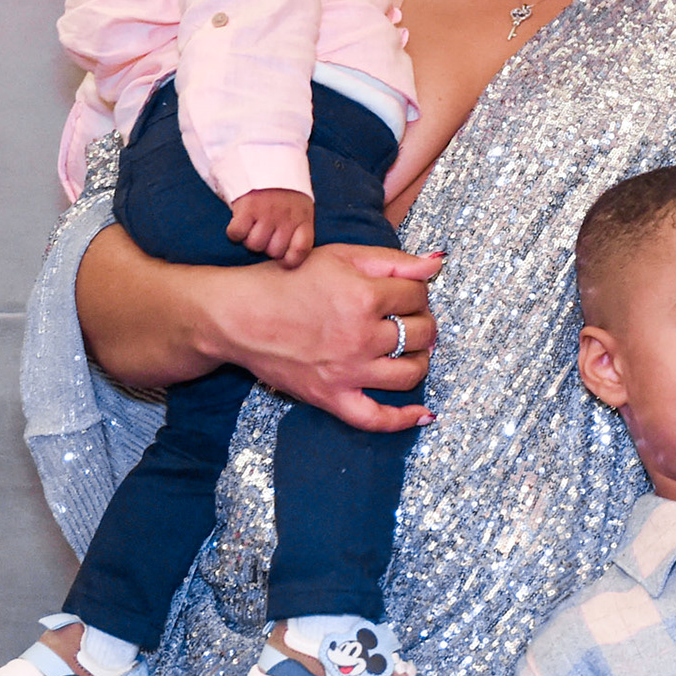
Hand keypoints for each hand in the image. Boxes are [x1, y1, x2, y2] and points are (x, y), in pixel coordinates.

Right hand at [214, 242, 444, 430]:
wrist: (238, 315)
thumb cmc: (288, 280)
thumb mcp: (341, 255)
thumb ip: (394, 260)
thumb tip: (436, 264)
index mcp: (364, 297)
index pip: (418, 296)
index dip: (416, 291)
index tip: (403, 291)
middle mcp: (360, 337)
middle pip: (422, 333)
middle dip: (422, 321)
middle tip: (408, 317)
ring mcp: (347, 372)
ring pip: (410, 373)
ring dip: (421, 359)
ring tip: (412, 349)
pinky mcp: (331, 397)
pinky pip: (376, 419)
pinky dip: (403, 419)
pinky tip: (424, 414)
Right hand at [227, 189, 314, 266]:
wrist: (266, 160)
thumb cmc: (284, 192)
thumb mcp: (301, 208)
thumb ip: (300, 230)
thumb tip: (288, 260)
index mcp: (303, 218)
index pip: (301, 250)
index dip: (291, 259)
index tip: (283, 257)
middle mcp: (286, 217)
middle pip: (273, 252)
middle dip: (266, 246)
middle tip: (264, 233)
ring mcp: (267, 212)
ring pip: (254, 244)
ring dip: (249, 239)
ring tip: (252, 226)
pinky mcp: (247, 208)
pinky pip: (237, 233)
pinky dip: (234, 232)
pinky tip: (240, 222)